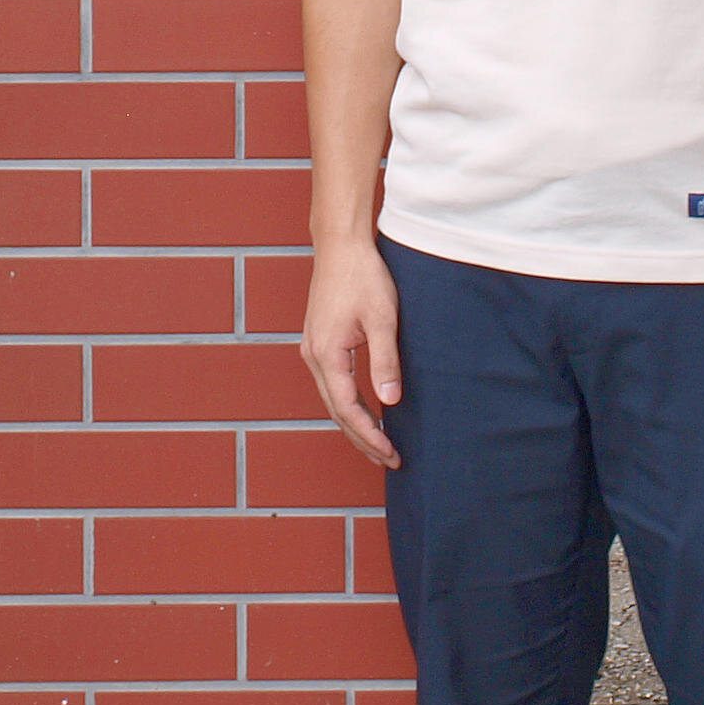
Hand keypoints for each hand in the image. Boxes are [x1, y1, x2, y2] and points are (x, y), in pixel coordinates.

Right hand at [300, 238, 404, 468]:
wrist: (340, 245)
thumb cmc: (363, 276)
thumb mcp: (383, 318)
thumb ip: (385, 361)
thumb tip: (390, 401)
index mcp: (326, 353)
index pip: (348, 409)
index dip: (370, 435)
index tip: (391, 453)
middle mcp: (312, 355)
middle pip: (336, 411)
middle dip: (362, 438)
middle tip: (390, 459)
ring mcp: (312, 348)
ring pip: (332, 399)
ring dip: (355, 424)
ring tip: (380, 444)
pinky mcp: (318, 341)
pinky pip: (331, 383)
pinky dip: (348, 404)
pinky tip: (366, 410)